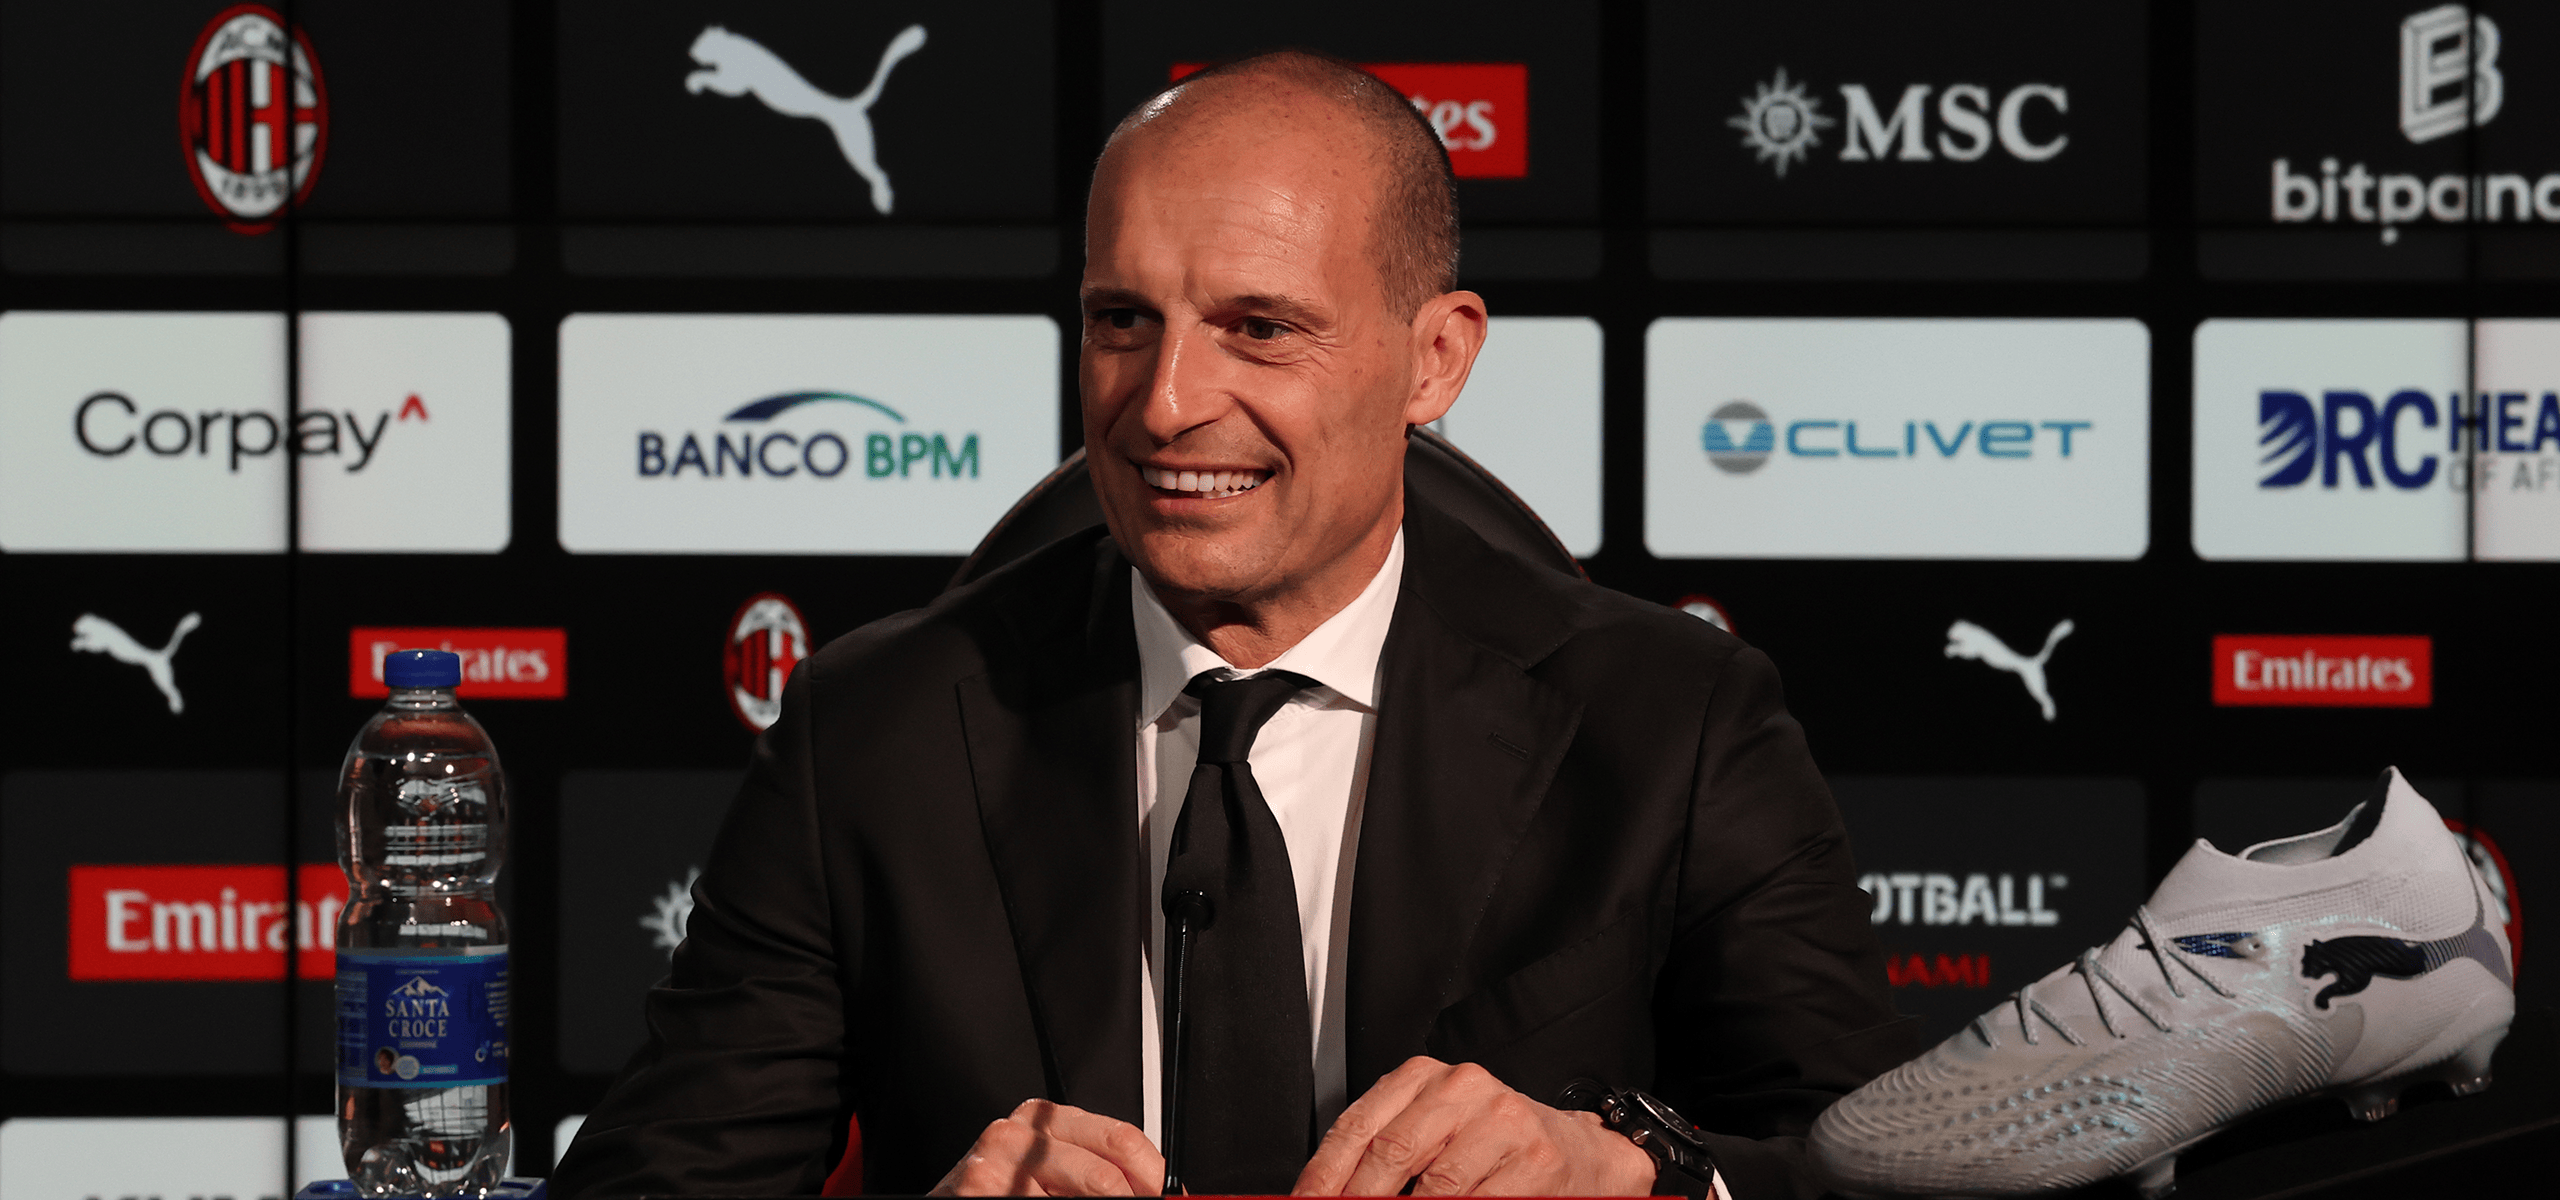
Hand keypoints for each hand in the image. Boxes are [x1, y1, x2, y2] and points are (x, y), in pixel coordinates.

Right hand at [930, 1099, 1165, 1195]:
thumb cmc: (1000, 1193)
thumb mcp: (1051, 1172)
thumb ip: (1099, 1171)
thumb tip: (1158, 1190)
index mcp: (1046, 1118)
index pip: (1121, 1137)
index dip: (1153, 1176)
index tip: (1167, 1197)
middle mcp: (1019, 1134)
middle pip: (1105, 1175)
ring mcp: (996, 1167)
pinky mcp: (980, 1193)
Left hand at [1293, 1057, 1657, 1195]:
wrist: (1581, 1154)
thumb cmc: (1495, 1144)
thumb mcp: (1434, 1129)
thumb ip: (1384, 1151)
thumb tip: (1327, 1191)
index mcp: (1425, 1077)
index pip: (1357, 1127)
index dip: (1323, 1176)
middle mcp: (1462, 1089)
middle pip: (1389, 1154)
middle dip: (1357, 1198)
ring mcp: (1502, 1122)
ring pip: (1434, 1187)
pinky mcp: (1535, 1160)